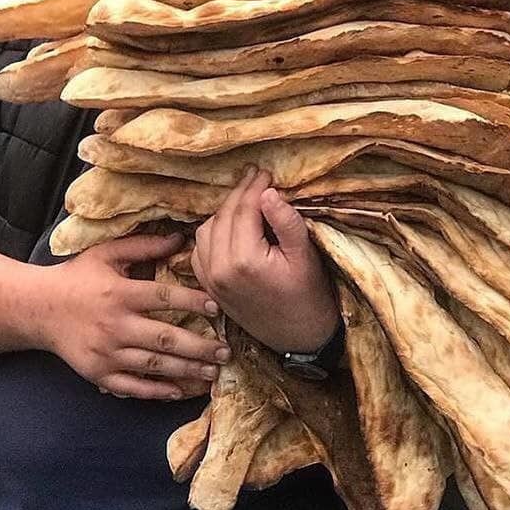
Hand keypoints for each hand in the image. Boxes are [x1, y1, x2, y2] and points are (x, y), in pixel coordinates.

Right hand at [35, 232, 229, 398]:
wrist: (38, 309)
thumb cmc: (77, 276)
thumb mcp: (107, 253)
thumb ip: (143, 245)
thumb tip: (181, 238)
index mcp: (119, 293)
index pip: (164, 297)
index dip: (193, 302)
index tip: (218, 307)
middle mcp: (114, 325)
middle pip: (164, 338)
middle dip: (199, 346)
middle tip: (226, 351)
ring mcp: (106, 353)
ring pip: (154, 365)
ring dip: (187, 370)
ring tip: (213, 372)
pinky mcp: (98, 374)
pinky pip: (133, 386)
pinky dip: (157, 391)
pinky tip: (180, 391)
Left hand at [191, 168, 338, 353]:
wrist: (299, 338)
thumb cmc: (308, 295)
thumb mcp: (305, 256)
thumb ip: (286, 222)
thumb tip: (269, 192)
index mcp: (244, 260)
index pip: (244, 209)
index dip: (255, 186)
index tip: (266, 171)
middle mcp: (220, 269)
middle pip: (224, 215)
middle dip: (240, 192)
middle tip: (257, 176)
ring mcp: (210, 279)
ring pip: (207, 229)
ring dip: (225, 211)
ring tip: (247, 199)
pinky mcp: (209, 287)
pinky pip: (201, 249)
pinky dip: (213, 231)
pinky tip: (231, 225)